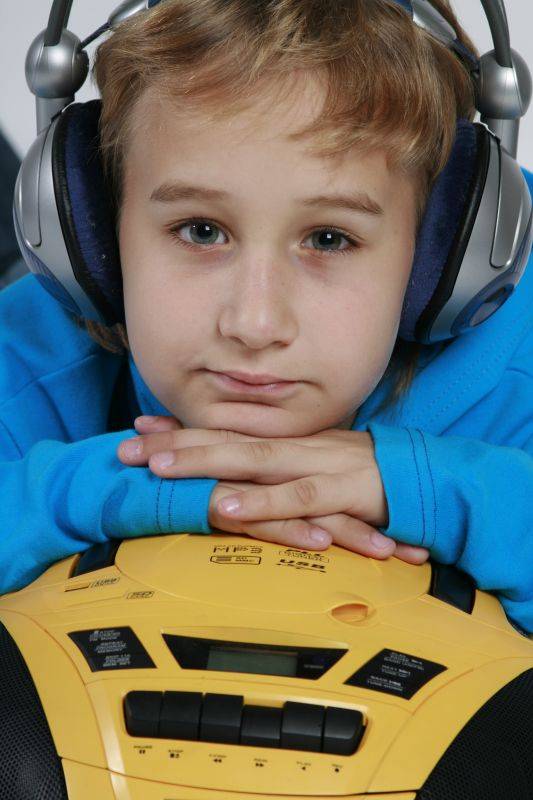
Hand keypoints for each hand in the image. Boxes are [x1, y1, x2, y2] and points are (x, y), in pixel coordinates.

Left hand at [117, 414, 429, 564]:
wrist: (427, 481)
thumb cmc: (368, 479)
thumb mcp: (319, 469)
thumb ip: (281, 474)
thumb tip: (238, 481)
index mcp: (291, 442)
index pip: (228, 430)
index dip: (183, 427)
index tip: (140, 425)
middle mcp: (297, 447)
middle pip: (227, 440)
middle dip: (175, 443)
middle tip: (126, 447)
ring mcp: (317, 466)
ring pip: (252, 461)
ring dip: (205, 462)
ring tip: (160, 468)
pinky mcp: (341, 492)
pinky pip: (296, 498)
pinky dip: (259, 501)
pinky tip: (225, 505)